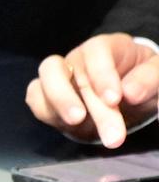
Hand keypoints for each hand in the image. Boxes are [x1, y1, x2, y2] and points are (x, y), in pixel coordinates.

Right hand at [26, 33, 158, 147]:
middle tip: (111, 134)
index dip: (102, 74)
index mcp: (106, 47)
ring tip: (77, 123)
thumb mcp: (157, 76)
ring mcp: (59, 75)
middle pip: (71, 71)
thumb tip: (130, 93)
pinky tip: (67, 125)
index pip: (96, 52)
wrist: (128, 96)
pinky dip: (46, 110)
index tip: (114, 99)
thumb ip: (150, 80)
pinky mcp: (46, 95)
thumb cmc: (141, 81)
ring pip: (45, 79)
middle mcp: (78, 58)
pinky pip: (35, 98)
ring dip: (59, 103)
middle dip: (88, 103)